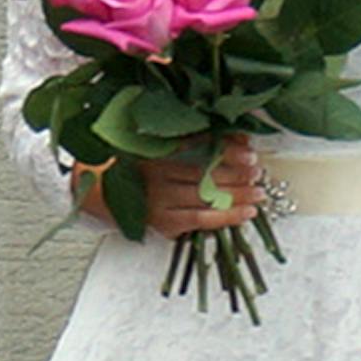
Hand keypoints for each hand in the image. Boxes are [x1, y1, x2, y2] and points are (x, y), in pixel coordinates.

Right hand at [71, 144, 256, 236]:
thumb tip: (238, 137)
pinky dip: (227, 217)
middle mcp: (157, 177)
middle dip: (236, 173)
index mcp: (155, 152)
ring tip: (259, 192)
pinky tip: (247, 213)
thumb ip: (195, 140)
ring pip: (206, 197)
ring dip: (237, 195)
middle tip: (257, 172)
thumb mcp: (158, 147)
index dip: (225, 149)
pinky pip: (201, 220)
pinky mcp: (165, 224)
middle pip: (204, 174)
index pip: (196, 148)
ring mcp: (161, 202)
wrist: (100, 195)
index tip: (248, 150)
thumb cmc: (137, 167)